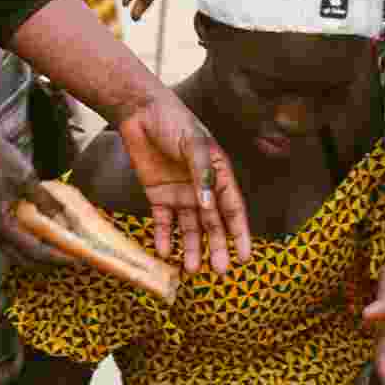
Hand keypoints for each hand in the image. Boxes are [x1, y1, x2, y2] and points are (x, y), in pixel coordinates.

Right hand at [0, 128, 74, 267]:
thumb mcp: (26, 179)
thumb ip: (45, 202)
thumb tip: (65, 220)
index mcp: (0, 226)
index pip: (34, 251)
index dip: (57, 257)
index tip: (76, 259)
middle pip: (25, 260)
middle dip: (49, 263)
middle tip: (72, 259)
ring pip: (18, 254)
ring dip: (40, 255)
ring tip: (62, 250)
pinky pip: (14, 242)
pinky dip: (31, 244)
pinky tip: (46, 236)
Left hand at [116, 91, 250, 274]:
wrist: (139, 112)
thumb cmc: (173, 121)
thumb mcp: (193, 143)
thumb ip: (202, 173)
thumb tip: (208, 206)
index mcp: (218, 175)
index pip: (233, 209)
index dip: (240, 234)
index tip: (245, 257)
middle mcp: (202, 189)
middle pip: (212, 225)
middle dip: (217, 248)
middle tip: (219, 271)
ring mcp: (180, 194)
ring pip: (189, 229)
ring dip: (191, 249)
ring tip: (192, 270)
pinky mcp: (158, 196)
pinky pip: (163, 222)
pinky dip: (164, 238)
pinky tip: (164, 252)